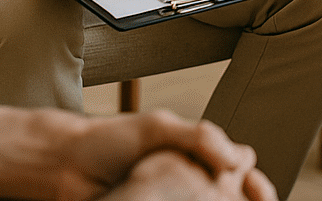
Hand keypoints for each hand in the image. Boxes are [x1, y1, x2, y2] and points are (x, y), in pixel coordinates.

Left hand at [56, 111, 275, 200]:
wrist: (65, 168)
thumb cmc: (111, 140)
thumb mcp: (159, 128)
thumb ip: (200, 137)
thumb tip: (239, 159)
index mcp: (195, 152)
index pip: (240, 166)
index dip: (253, 179)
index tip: (255, 186)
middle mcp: (188, 180)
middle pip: (231, 196)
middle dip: (242, 199)